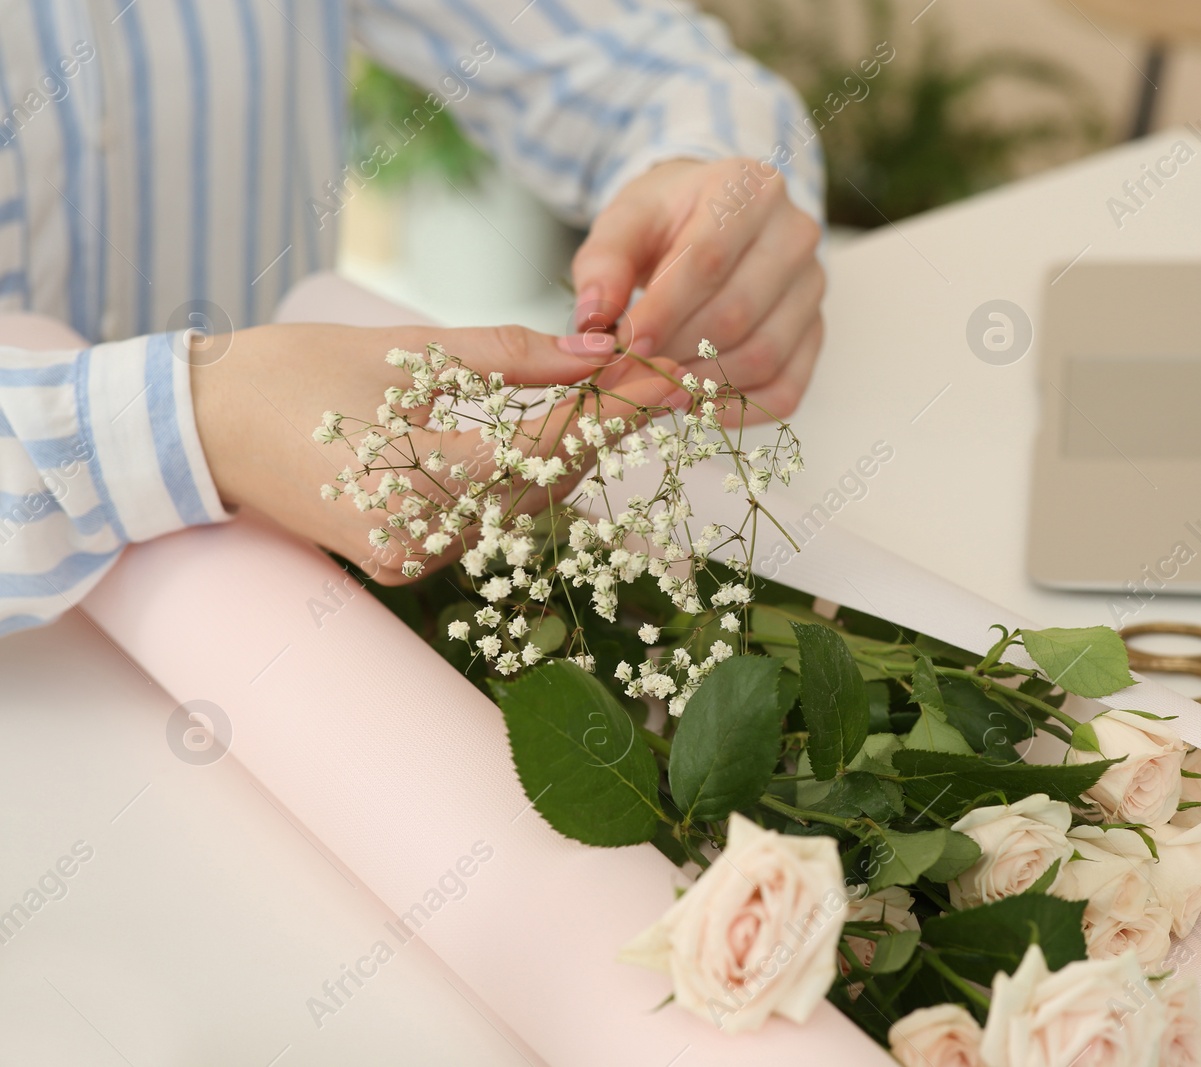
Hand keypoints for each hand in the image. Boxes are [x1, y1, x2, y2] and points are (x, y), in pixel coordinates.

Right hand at [191, 323, 680, 582]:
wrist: (201, 428)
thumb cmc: (293, 373)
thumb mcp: (408, 350)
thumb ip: (513, 356)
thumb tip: (598, 351)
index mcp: (431, 479)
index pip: (557, 446)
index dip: (621, 409)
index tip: (673, 377)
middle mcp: (429, 537)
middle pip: (550, 485)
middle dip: (604, 430)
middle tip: (657, 380)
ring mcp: (414, 560)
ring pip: (523, 511)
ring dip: (567, 459)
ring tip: (615, 402)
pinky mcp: (401, 563)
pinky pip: (485, 524)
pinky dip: (518, 484)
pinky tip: (546, 444)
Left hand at [571, 158, 824, 416]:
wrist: (714, 217)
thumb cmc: (668, 219)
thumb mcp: (626, 222)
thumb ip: (603, 264)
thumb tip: (592, 323)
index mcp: (749, 188)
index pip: (707, 260)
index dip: (662, 311)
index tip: (624, 346)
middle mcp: (795, 234)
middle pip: (736, 313)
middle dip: (676, 352)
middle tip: (631, 374)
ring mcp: (813, 285)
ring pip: (763, 354)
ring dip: (703, 383)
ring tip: (658, 385)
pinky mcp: (817, 330)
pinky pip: (787, 387)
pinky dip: (740, 408)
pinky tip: (697, 405)